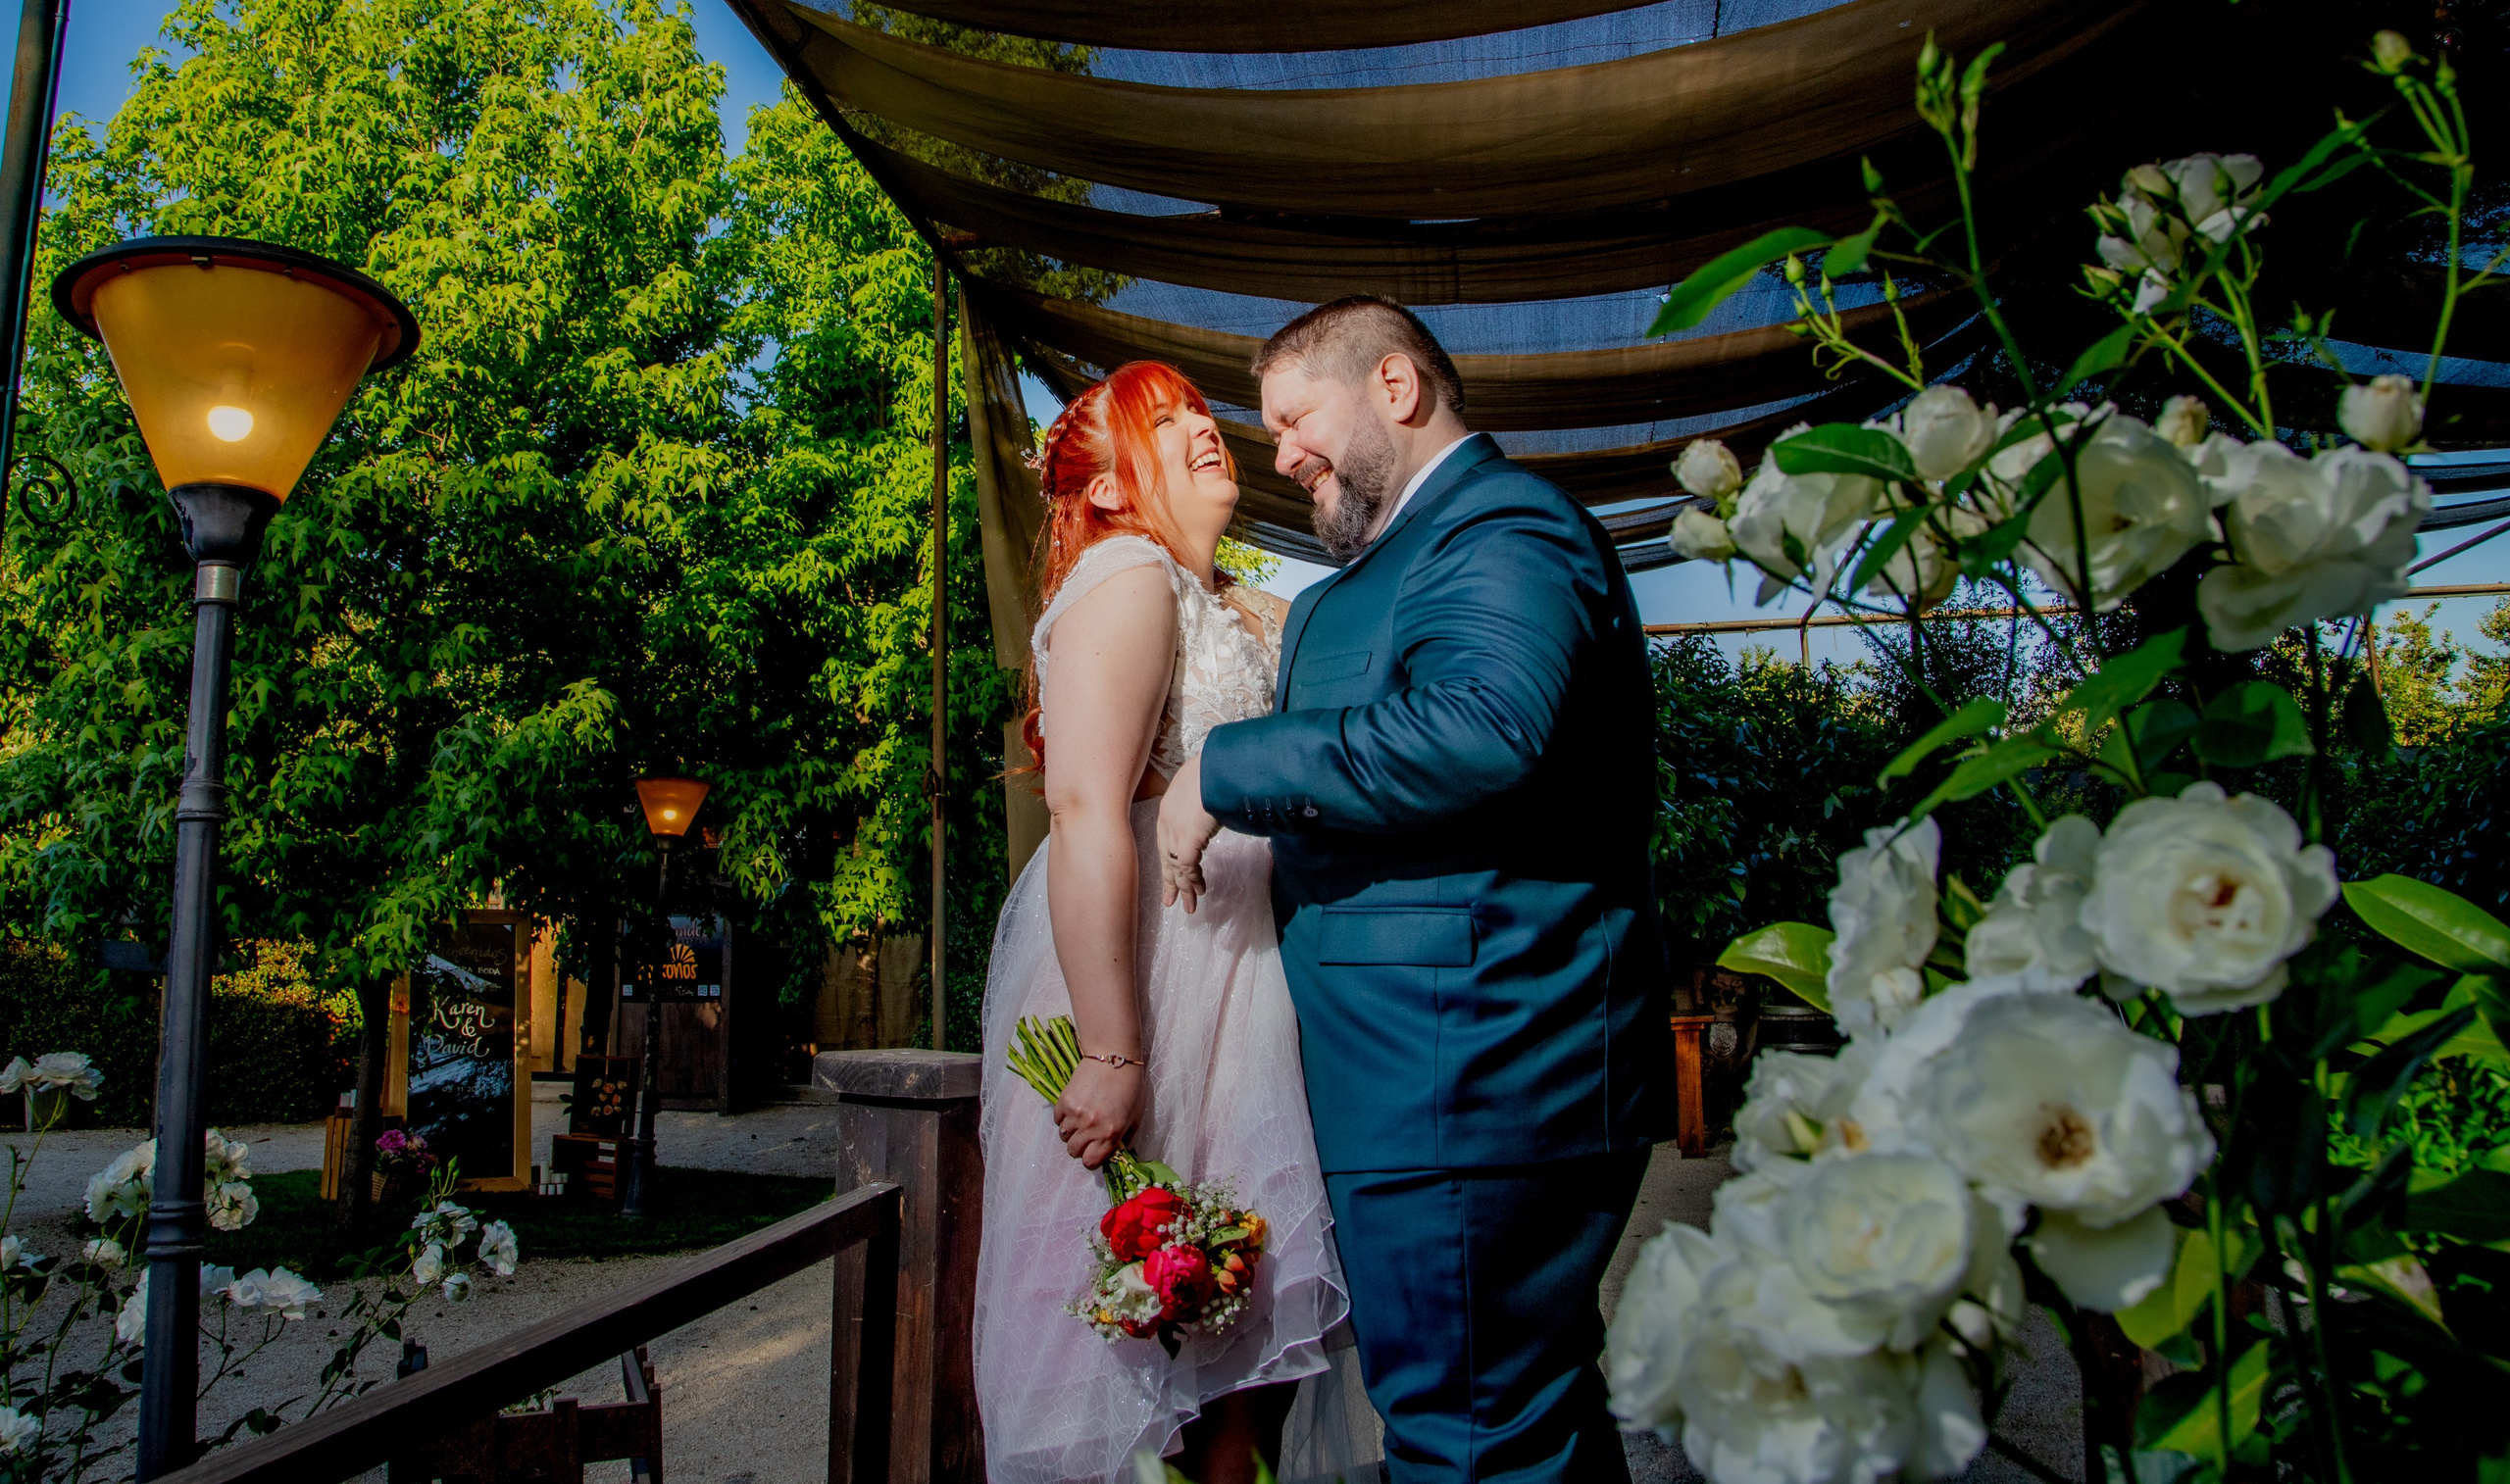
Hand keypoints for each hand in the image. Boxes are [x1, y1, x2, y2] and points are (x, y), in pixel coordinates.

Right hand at [1053, 1056, 1143, 1168]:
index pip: (1091, 1162)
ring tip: (1081, 1120)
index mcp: (1111, 1133)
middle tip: (1087, 1136)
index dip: (1092, 1159)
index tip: (1094, 1152)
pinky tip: (1075, 1109)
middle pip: (1074, 1151)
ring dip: (1071, 1132)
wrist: (1114, 1056)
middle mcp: (1092, 1127)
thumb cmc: (1130, 1086)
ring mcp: (1076, 1114)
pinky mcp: (1064, 1101)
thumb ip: (1125, 1139)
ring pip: (1064, 1136)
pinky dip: (1063, 1118)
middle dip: (1080, 1147)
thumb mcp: (1135, 1116)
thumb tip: (1116, 1154)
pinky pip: (1057, 1120)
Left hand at [1156, 751, 1220, 912]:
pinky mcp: (1187, 841)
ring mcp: (1175, 832)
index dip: (1169, 858)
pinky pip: (1187, 867)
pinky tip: (1198, 891)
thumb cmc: (1217, 770)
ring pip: (1176, 867)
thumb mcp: (1205, 782)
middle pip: (1166, 857)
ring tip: (1188, 906)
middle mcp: (1167, 821)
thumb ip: (1205, 797)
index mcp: (1169, 806)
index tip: (1172, 872)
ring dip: (1184, 888)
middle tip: (1170, 900)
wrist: (1219, 767)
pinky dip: (1192, 881)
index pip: (1165, 840)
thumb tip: (1216, 802)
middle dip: (1170, 880)